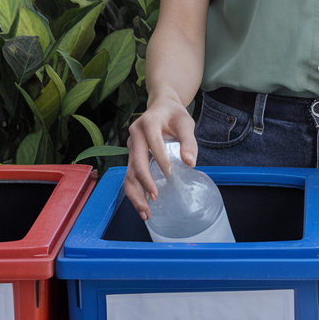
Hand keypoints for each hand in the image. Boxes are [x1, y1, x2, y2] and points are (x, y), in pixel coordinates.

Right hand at [123, 97, 197, 218]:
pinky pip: (130, 175)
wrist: (161, 106)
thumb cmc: (174, 115)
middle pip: (136, 162)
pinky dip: (135, 191)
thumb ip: (188, 141)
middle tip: (155, 199)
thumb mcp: (185, 123)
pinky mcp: (132, 156)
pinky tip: (143, 204)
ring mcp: (131, 147)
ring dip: (135, 194)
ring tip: (145, 212)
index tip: (170, 175)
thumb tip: (190, 163)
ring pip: (128, 173)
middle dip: (144, 183)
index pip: (153, 143)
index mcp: (148, 123)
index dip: (161, 159)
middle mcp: (135, 135)